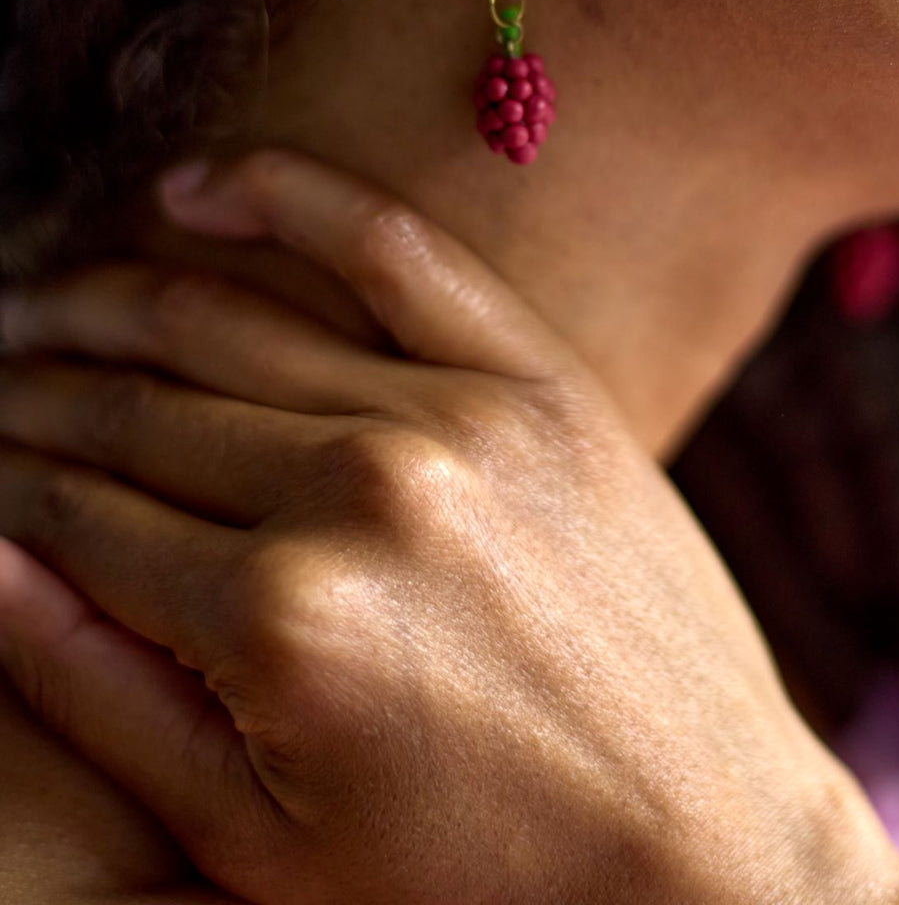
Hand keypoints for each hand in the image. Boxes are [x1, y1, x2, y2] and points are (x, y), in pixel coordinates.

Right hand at [0, 149, 898, 904]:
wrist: (704, 851)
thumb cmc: (473, 873)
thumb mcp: (257, 837)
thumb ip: (101, 690)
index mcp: (278, 618)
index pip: (78, 510)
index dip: (6, 481)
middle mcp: (361, 490)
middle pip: (140, 408)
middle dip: (37, 391)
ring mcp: (460, 416)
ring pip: (232, 320)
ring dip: (111, 300)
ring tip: (40, 297)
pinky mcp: (541, 380)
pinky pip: (395, 246)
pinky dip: (287, 195)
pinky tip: (194, 188)